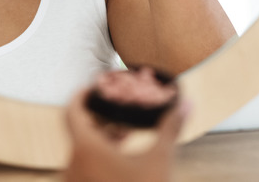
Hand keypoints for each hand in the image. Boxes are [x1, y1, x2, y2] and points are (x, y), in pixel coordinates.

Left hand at [64, 89, 188, 181]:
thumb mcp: (160, 160)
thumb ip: (170, 127)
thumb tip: (187, 103)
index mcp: (85, 148)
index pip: (72, 110)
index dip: (82, 94)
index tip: (95, 85)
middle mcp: (72, 163)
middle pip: (79, 129)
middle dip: (100, 117)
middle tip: (119, 109)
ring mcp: (74, 180)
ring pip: (82, 150)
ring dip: (101, 138)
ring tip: (126, 135)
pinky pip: (84, 166)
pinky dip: (99, 156)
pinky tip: (122, 160)